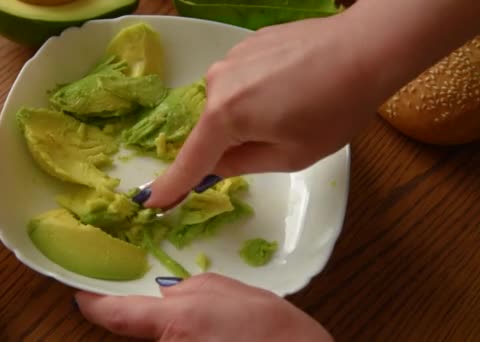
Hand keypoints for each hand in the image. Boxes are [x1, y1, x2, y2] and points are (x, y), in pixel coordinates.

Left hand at [75, 273, 332, 340]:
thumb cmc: (274, 329)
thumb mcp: (229, 292)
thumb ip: (190, 289)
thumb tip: (167, 292)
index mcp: (177, 320)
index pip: (115, 314)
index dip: (92, 303)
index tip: (81, 294)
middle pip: (142, 332)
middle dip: (157, 319)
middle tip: (195, 313)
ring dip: (181, 333)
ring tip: (219, 329)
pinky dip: (191, 340)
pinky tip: (221, 338)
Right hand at [145, 14, 375, 207]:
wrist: (365, 48)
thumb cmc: (334, 109)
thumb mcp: (291, 155)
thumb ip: (243, 164)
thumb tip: (216, 165)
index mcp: (225, 116)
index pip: (191, 160)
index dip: (172, 186)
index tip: (152, 202)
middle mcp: (217, 83)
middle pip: (211, 130)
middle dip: (230, 144)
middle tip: (277, 140)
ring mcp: (230, 58)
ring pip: (226, 104)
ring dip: (245, 116)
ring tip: (290, 109)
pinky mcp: (246, 44)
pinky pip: (239, 81)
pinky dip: (255, 92)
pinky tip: (290, 86)